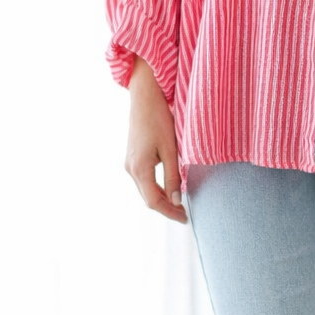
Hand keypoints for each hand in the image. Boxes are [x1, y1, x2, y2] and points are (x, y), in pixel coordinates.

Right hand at [124, 57, 187, 221]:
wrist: (145, 96)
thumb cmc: (159, 119)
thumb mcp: (171, 150)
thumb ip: (174, 177)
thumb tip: (177, 201)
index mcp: (139, 169)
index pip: (154, 201)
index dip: (170, 212)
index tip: (185, 218)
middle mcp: (130, 169)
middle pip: (148, 198)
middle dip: (166, 208)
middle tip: (184, 214)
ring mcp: (129, 163)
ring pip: (145, 190)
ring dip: (161, 199)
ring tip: (179, 204)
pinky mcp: (132, 157)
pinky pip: (143, 180)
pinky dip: (156, 188)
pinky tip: (169, 188)